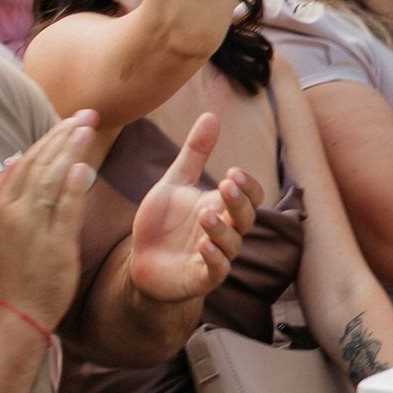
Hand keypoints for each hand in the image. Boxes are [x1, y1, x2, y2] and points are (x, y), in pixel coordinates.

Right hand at [0, 110, 102, 328]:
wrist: (18, 310)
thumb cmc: (17, 270)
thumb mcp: (1, 229)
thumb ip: (6, 194)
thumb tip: (14, 159)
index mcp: (3, 207)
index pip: (28, 161)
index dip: (50, 138)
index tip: (71, 120)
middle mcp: (14, 213)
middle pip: (40, 164)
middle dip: (63, 135)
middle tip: (88, 114)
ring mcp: (33, 228)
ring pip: (50, 181)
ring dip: (69, 151)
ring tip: (87, 128)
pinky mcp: (53, 244)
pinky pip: (64, 210)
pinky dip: (74, 187)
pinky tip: (85, 167)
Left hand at [126, 112, 255, 305]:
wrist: (141, 263)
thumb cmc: (162, 224)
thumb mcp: (173, 183)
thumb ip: (194, 154)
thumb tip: (211, 115)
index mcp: (221, 207)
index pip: (251, 196)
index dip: (248, 186)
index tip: (232, 172)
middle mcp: (224, 231)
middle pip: (246, 217)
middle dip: (239, 202)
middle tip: (226, 184)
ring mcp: (215, 255)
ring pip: (233, 244)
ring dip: (222, 229)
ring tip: (205, 215)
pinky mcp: (201, 277)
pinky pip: (216, 269)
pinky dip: (214, 258)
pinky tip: (202, 246)